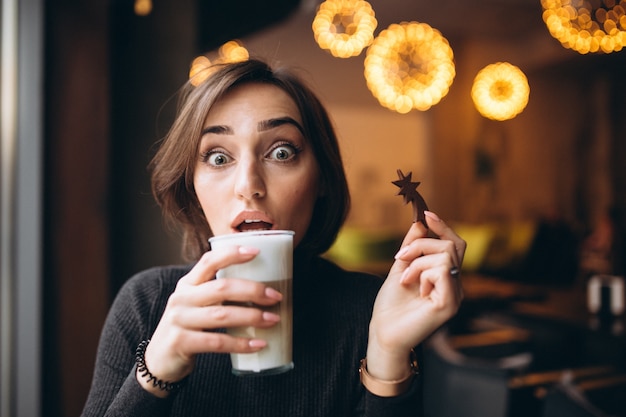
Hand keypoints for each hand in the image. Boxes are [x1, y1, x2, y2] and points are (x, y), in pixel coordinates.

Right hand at [138, 245, 282, 395]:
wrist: (159, 360)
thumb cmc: (188, 327)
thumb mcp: (196, 304)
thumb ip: (218, 293)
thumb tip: (262, 286)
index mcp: (187, 284)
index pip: (209, 261)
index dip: (232, 254)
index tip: (256, 252)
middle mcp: (181, 298)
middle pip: (222, 288)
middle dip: (253, 290)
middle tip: (276, 296)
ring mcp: (179, 320)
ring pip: (222, 315)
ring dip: (252, 317)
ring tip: (273, 319)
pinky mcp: (181, 343)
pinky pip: (217, 342)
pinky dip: (241, 343)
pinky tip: (258, 344)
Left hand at [366, 211, 465, 379]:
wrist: (383, 332)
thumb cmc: (391, 305)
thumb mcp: (400, 268)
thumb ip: (412, 247)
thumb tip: (421, 222)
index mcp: (445, 277)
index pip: (455, 245)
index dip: (443, 227)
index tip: (426, 214)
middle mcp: (455, 286)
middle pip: (451, 246)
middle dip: (421, 245)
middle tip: (401, 257)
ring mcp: (455, 295)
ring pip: (446, 256)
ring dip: (418, 261)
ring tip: (406, 278)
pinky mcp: (450, 304)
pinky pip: (442, 271)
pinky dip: (423, 274)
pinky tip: (414, 287)